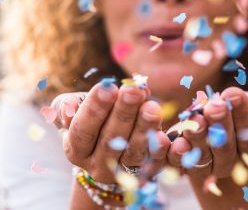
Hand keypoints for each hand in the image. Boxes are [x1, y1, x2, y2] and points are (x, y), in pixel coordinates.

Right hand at [52, 82, 170, 182]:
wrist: (109, 142)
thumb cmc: (90, 118)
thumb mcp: (73, 109)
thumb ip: (67, 106)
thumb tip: (70, 106)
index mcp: (75, 150)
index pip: (82, 130)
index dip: (94, 109)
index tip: (108, 87)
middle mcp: (97, 166)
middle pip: (110, 141)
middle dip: (123, 113)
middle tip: (134, 91)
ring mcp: (122, 173)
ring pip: (133, 153)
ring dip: (144, 129)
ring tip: (152, 107)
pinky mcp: (144, 174)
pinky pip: (153, 163)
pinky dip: (159, 150)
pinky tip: (165, 135)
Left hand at [167, 87, 247, 178]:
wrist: (214, 123)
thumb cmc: (240, 109)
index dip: (243, 115)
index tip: (233, 93)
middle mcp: (231, 161)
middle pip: (226, 147)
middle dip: (220, 124)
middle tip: (215, 106)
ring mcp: (208, 166)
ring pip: (203, 156)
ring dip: (198, 137)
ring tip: (195, 118)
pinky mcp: (185, 166)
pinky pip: (180, 164)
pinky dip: (177, 154)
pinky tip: (176, 141)